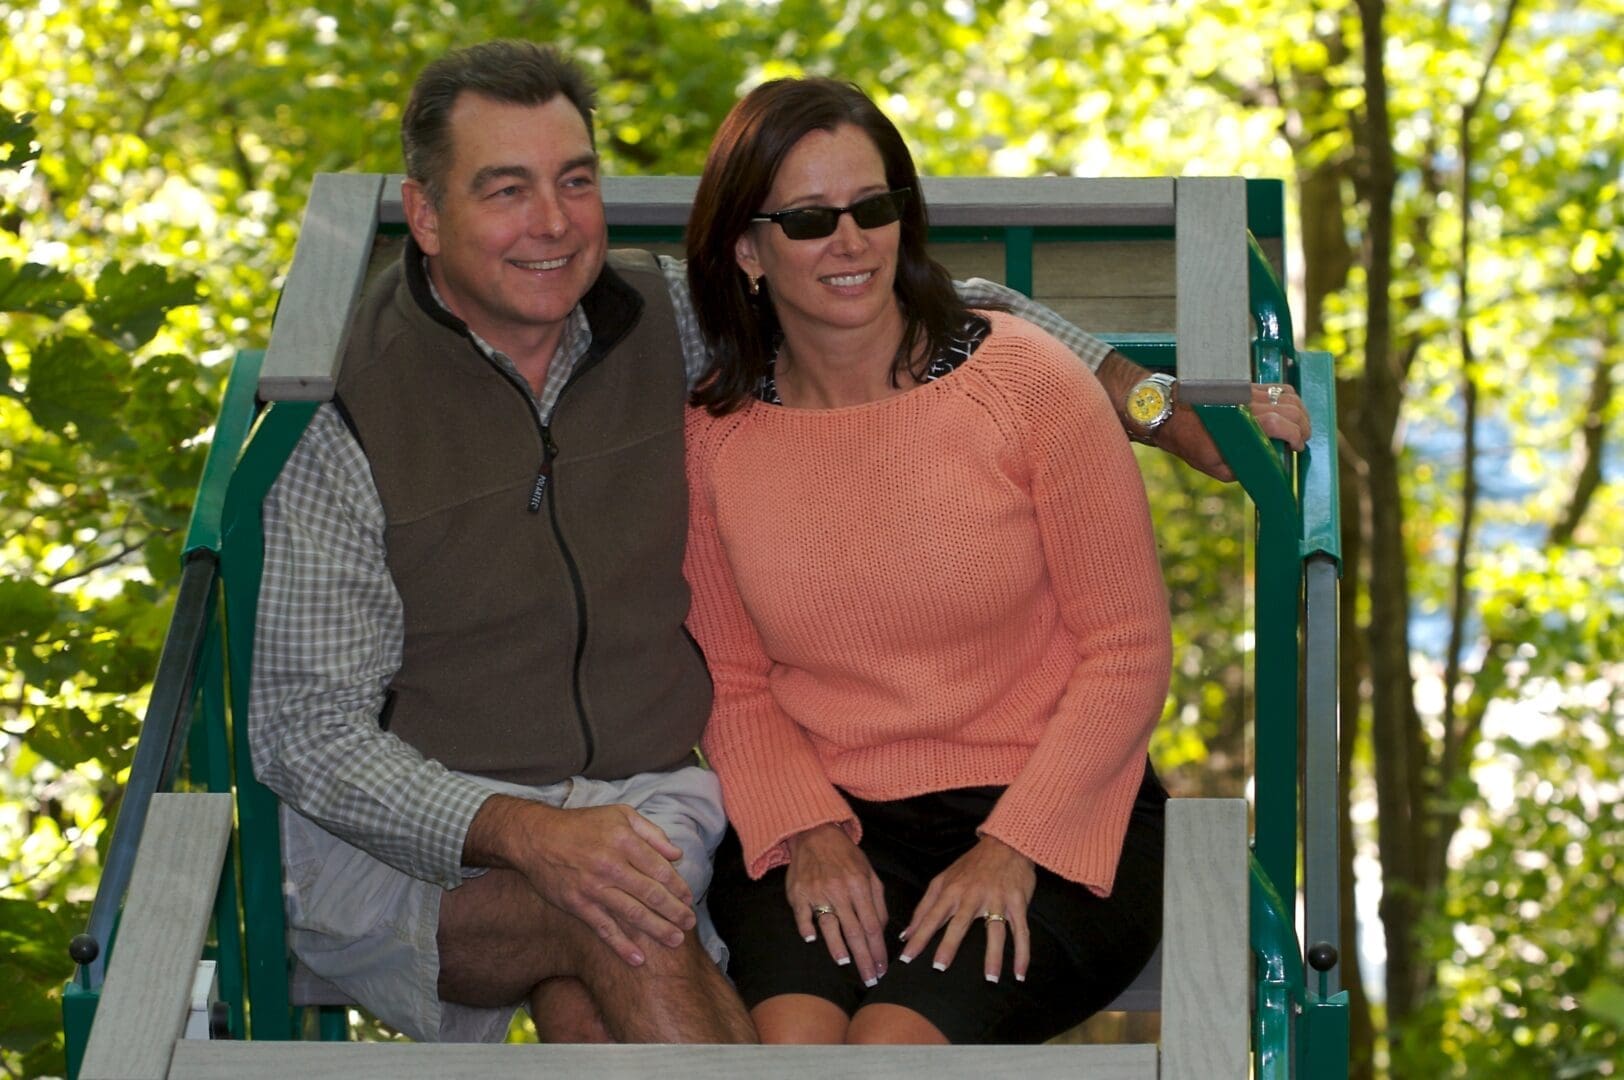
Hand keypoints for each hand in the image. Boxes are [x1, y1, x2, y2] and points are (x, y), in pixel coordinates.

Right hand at [466, 795, 695, 965]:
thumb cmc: (583, 824)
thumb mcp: (620, 815)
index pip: (660, 868)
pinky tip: (638, 959)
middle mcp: (611, 864)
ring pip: (632, 913)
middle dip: (674, 911)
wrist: (537, 838)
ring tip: (675, 941)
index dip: (677, 887)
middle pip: (650, 893)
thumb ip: (651, 833)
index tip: (688, 899)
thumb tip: (677, 854)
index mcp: (624, 840)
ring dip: (657, 929)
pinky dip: (621, 946)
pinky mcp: (578, 905)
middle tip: (690, 923)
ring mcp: (593, 887)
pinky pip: (604, 928)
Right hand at [784, 823, 888, 985]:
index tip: (882, 968)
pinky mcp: (798, 893)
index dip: (878, 950)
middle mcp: (839, 890)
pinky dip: (806, 927)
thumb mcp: (869, 872)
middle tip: (869, 979)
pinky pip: (801, 914)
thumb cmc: (846, 856)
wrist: (815, 834)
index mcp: (860, 885)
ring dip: (837, 946)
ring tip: (845, 963)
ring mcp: (817, 892)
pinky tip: (811, 940)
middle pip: (854, 931)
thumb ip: (877, 901)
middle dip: (864, 958)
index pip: (872, 926)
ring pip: (829, 924)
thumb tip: (881, 930)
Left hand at [899, 835, 1035, 982]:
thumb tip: (906, 934)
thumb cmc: (971, 865)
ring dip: (993, 956)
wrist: (1006, 843)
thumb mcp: (943, 879)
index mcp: (952, 890)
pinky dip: (1022, 953)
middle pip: (960, 923)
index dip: (918, 937)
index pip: (932, 917)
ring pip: (995, 930)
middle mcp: (973, 895)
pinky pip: (1021, 931)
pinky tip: (1019, 974)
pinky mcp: (1017, 902)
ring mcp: (997, 899)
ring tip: (990, 979)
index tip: (906, 958)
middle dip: (949, 945)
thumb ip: (924, 907)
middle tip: (939, 967)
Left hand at [1157, 383, 1310, 480]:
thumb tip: (1262, 468)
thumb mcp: (1216, 467)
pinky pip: (1275, 387)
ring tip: (1298, 425)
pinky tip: (1287, 410)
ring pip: (1288, 394)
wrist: (1167, 413)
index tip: (1296, 448)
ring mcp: (1248, 391)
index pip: (1285, 425)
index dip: (1297, 438)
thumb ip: (1242, 469)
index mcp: (1246, 424)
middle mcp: (1250, 403)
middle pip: (1292, 408)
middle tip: (1300, 440)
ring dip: (1299, 410)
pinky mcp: (1244, 384)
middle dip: (1303, 426)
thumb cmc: (1189, 441)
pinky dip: (1287, 398)